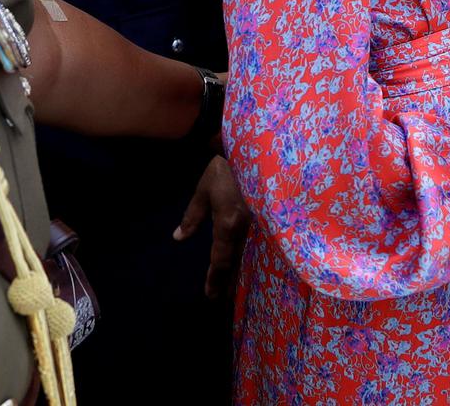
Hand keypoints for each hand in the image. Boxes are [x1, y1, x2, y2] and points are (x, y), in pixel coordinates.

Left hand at [173, 155, 250, 297]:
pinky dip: (254, 259)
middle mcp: (246, 230)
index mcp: (228, 224)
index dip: (215, 279)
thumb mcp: (204, 189)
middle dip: (229, 282)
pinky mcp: (270, 221)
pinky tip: (253, 266)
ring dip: (242, 273)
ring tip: (235, 290)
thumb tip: (179, 237)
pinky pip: (260, 246)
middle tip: (223, 300)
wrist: (259, 150)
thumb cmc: (227, 168)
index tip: (209, 295)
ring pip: (250, 257)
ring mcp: (261, 226)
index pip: (220, 260)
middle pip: (237, 263)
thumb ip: (193, 216)